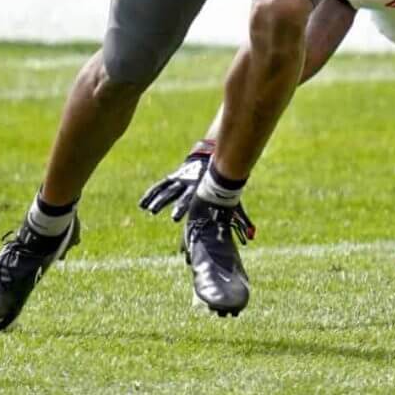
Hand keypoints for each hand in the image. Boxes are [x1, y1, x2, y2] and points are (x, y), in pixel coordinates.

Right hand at [138, 140, 256, 240]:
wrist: (212, 158)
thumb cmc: (222, 185)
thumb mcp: (231, 200)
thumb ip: (240, 218)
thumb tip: (253, 236)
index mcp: (205, 190)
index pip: (200, 204)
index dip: (197, 215)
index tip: (190, 224)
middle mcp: (192, 184)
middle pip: (185, 196)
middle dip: (179, 206)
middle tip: (174, 218)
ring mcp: (181, 179)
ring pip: (169, 190)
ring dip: (159, 200)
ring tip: (149, 211)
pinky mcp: (174, 177)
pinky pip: (160, 186)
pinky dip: (151, 194)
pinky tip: (141, 205)